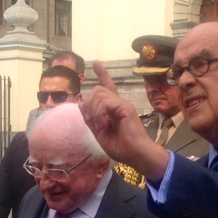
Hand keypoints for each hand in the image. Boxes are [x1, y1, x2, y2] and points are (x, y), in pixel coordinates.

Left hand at [80, 62, 168, 180]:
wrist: (136, 155)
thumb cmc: (121, 147)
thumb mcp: (99, 133)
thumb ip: (90, 119)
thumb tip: (81, 103)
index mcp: (114, 108)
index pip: (107, 86)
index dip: (101, 74)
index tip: (95, 63)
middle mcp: (119, 102)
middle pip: (97, 91)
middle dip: (89, 105)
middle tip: (95, 123)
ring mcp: (123, 103)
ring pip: (98, 95)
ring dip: (94, 112)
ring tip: (101, 126)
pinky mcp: (125, 107)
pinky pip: (104, 103)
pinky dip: (99, 115)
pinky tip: (104, 125)